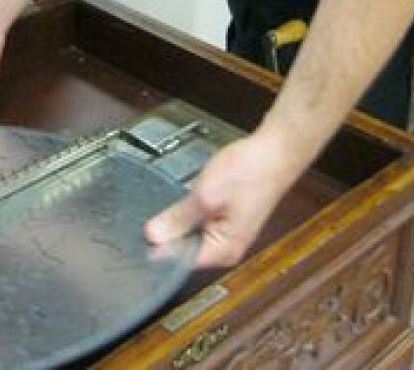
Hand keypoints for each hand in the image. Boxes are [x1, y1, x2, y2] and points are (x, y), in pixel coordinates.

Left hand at [143, 130, 298, 268]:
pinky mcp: (228, 218)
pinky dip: (192, 210)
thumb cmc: (249, 173)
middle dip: (169, 233)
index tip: (139, 237)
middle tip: (149, 217)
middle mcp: (227, 248)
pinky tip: (190, 196)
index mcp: (223, 251)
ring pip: (191, 233)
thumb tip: (154, 237)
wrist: (274, 152)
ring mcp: (229, 233)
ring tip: (175, 203)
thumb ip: (178, 218)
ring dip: (180, 219)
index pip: (180, 260)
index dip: (158, 248)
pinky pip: (200, 222)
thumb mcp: (205, 195)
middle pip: (185, 248)